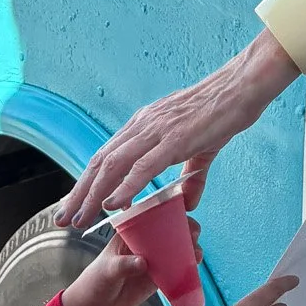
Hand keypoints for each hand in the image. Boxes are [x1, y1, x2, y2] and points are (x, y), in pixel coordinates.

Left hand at [56, 34, 297, 229]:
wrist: (242, 86)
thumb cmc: (223, 110)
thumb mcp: (202, 148)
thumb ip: (191, 176)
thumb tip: (187, 201)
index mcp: (145, 124)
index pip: (107, 155)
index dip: (87, 182)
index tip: (74, 204)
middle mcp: (144, 125)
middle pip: (101, 162)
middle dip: (79, 193)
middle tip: (63, 219)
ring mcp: (158, 131)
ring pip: (114, 165)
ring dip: (93, 194)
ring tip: (79, 219)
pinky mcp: (176, 139)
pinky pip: (144, 166)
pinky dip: (125, 186)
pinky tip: (112, 204)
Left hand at [62, 224, 186, 305]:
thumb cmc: (95, 281)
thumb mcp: (107, 270)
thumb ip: (124, 265)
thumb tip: (143, 263)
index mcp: (131, 232)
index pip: (151, 215)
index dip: (168, 211)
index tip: (182, 212)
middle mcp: (144, 242)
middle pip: (168, 230)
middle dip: (184, 229)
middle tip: (193, 234)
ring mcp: (152, 259)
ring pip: (175, 248)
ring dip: (188, 248)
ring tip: (196, 253)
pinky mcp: (157, 276)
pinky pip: (175, 268)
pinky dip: (185, 267)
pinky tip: (194, 266)